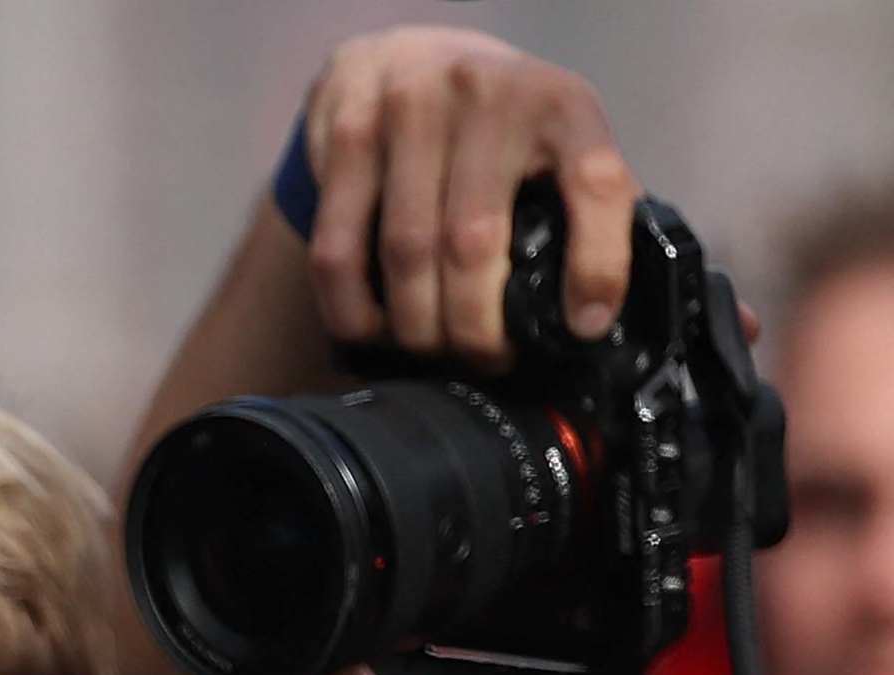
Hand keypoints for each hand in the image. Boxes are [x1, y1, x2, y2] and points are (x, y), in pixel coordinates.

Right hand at [297, 29, 635, 363]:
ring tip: (429, 350)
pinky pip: (338, 248)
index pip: (596, 186)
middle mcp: (490, 99)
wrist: (405, 56)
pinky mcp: (348, 136)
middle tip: (482, 359)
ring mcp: (412, 111)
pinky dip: (352, 308)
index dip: (595, 266)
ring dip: (415, 326)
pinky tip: (371, 329)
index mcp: (563, 105)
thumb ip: (577, 203)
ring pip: (406, 253)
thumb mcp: (554, 137)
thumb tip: (589, 312)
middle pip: (477, 242)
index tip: (582, 327)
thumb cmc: (490, 122)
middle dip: (476, 326)